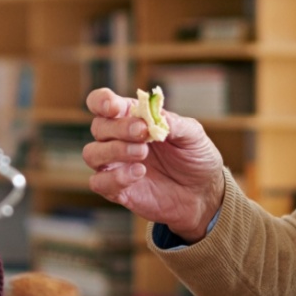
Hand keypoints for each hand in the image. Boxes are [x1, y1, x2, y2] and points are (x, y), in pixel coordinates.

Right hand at [81, 88, 225, 241]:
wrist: (203, 193)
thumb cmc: (195, 158)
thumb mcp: (193, 135)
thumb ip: (174, 123)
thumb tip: (156, 116)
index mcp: (132, 118)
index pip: (102, 103)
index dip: (102, 101)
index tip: (114, 107)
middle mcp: (118, 139)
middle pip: (99, 127)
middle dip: (118, 128)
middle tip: (142, 132)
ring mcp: (115, 165)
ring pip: (92, 153)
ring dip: (114, 150)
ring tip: (142, 153)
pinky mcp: (116, 190)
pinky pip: (98, 182)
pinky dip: (115, 177)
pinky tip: (138, 173)